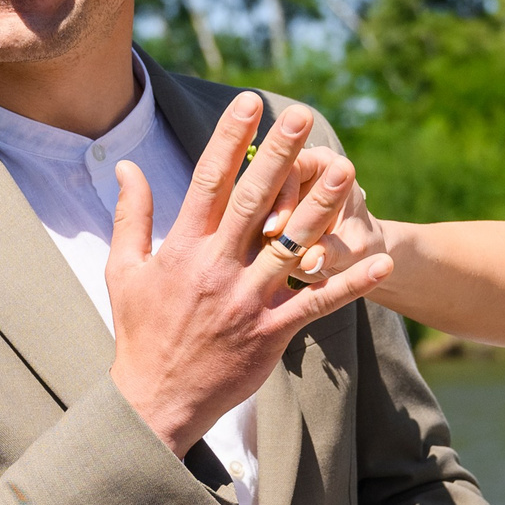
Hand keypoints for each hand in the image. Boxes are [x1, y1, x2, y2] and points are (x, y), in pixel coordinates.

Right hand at [108, 93, 391, 455]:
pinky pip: (316, 304)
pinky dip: (350, 284)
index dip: (231, 139)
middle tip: (303, 118)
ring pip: (291, 245)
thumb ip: (131, 215)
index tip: (250, 103)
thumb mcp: (123, 270)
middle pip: (253, 201)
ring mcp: (247, 301)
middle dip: (279, 156)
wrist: (155, 401)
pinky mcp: (271, 334)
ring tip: (347, 170)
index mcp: (183, 248)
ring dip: (322, 207)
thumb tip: (128, 166)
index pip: (209, 181)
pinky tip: (381, 262)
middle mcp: (217, 268)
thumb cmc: (140, 333)